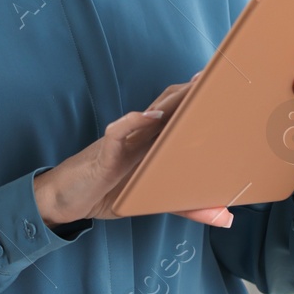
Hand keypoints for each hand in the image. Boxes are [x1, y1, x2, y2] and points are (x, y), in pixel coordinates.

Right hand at [32, 71, 234, 229]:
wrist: (64, 200)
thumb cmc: (109, 191)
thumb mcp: (154, 201)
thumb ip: (189, 207)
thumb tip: (227, 217)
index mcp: (155, 143)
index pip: (181, 115)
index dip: (202, 100)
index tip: (228, 86)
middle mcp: (141, 136)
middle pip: (170, 106)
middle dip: (193, 92)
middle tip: (219, 76)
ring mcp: (123, 141)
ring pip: (149, 113)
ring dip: (172, 100)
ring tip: (195, 87)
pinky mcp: (105, 152)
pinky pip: (119, 132)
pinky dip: (134, 122)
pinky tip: (150, 116)